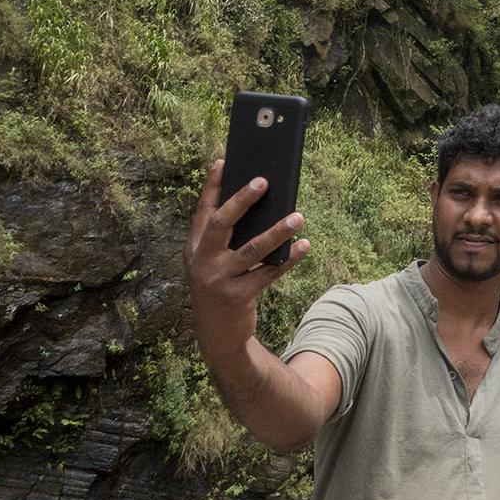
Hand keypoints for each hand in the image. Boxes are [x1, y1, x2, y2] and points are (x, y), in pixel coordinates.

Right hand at [184, 160, 309, 362]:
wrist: (216, 337)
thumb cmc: (220, 289)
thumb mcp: (213, 264)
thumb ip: (227, 240)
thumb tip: (261, 207)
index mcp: (194, 248)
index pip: (203, 211)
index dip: (212, 186)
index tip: (223, 162)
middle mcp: (202, 261)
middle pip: (222, 223)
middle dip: (242, 200)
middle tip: (264, 181)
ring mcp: (218, 279)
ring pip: (252, 249)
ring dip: (278, 231)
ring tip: (299, 216)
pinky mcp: (237, 296)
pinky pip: (268, 273)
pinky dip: (288, 259)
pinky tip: (305, 246)